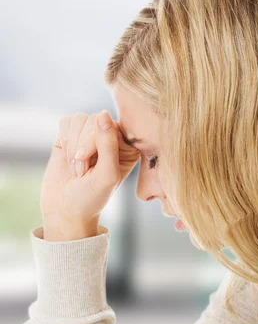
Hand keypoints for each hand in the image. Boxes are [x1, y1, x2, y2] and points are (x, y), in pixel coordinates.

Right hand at [40, 111, 140, 233]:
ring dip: (73, 146)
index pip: (114, 126)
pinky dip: (64, 141)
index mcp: (128, 147)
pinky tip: (68, 159)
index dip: (99, 142)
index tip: (93, 166)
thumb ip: (108, 145)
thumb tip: (102, 113)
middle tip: (82, 172)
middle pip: (96, 119)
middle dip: (84, 147)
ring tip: (76, 168)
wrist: (66, 209)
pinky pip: (66, 122)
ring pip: (80, 119)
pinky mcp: (71, 135)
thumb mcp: (106, 174)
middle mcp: (111, 137)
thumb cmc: (92, 197)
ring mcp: (90, 135)